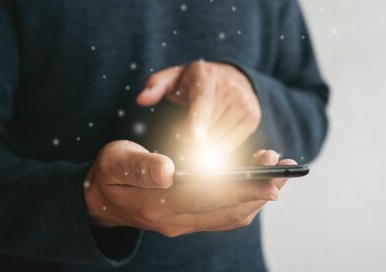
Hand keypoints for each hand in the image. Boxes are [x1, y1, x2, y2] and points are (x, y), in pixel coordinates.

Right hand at [84, 140, 294, 235]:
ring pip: (231, 216)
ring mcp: (185, 223)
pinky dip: (247, 200)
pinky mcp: (192, 220)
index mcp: (157, 205)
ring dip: (258, 196)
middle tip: (284, 169)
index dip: (241, 189)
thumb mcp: (114, 161)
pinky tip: (260, 182)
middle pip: (228, 211)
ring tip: (280, 172)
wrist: (101, 199)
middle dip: (260, 190)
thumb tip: (170, 170)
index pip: (207, 198)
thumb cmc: (109, 174)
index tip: (269, 180)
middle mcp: (176, 221)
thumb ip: (140, 166)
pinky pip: (226, 215)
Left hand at [136, 61, 260, 153]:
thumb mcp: (174, 77)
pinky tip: (211, 135)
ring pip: (219, 141)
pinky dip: (217, 147)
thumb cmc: (197, 81)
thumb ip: (155, 86)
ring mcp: (245, 105)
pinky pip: (231, 145)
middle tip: (178, 130)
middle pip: (208, 130)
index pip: (203, 107)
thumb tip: (141, 98)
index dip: (198, 126)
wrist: (234, 76)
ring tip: (196, 131)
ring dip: (203, 146)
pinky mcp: (253, 119)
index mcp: (208, 79)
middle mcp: (231, 91)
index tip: (196, 143)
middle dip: (188, 140)